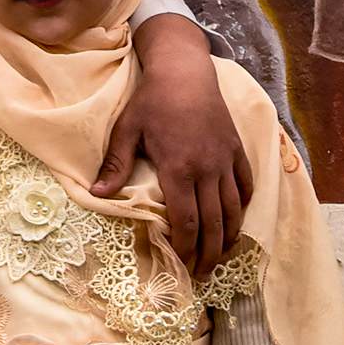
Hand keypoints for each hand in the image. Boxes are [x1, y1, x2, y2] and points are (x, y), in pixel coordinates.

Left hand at [99, 16, 255, 278]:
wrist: (185, 69)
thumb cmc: (152, 99)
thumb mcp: (127, 128)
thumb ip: (116, 164)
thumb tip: (97, 194)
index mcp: (178, 167)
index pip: (186, 221)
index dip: (185, 248)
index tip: (181, 266)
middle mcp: (206, 168)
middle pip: (213, 223)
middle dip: (208, 253)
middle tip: (201, 274)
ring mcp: (225, 159)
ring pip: (234, 208)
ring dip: (228, 237)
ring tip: (220, 257)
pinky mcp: (236, 149)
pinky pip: (246, 184)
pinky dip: (244, 206)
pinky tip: (237, 220)